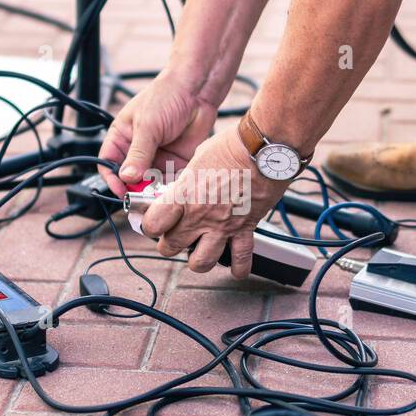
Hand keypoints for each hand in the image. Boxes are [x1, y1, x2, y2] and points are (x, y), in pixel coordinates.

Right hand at [99, 74, 218, 197]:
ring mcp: (156, 157)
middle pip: (129, 178)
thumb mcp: (147, 125)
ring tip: (158, 194)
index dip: (111, 179)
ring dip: (152, 191)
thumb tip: (127, 177)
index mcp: (122, 137)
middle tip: (141, 196)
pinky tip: (172, 189)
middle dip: (133, 188)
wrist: (197, 90)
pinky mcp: (175, 162)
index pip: (108, 164)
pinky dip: (169, 188)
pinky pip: (169, 182)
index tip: (120, 190)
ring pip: (149, 183)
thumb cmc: (166, 96)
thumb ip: (138, 154)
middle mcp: (137, 150)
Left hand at [140, 125, 291, 278]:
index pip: (154, 224)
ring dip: (198, 260)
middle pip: (171, 246)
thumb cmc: (232, 146)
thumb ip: (187, 180)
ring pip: (201, 262)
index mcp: (184, 195)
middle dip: (170, 244)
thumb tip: (183, 186)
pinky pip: (241, 258)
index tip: (155, 222)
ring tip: (200, 251)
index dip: (151, 225)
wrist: (264, 149)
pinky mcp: (245, 228)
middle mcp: (200, 215)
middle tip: (175, 236)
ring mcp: (223, 225)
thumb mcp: (198, 158)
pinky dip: (239, 268)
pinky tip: (236, 270)